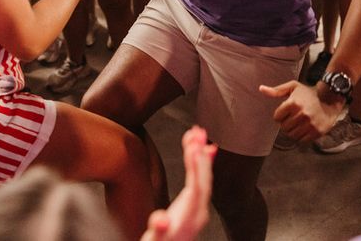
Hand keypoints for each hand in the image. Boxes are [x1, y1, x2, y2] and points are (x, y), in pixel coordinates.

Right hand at [141, 126, 215, 240]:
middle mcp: (199, 212)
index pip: (196, 187)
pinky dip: (202, 164)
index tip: (193, 146)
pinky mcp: (194, 206)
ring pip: (204, 177)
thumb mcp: (155, 240)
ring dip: (201, 155)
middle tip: (197, 130)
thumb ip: (159, 230)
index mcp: (191, 217)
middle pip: (203, 178)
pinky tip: (205, 151)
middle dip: (200, 153)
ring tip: (197, 134)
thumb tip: (162, 220)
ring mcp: (198, 208)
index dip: (196, 166)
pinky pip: (201, 180)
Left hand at [259, 81, 340, 143]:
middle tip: (293, 118)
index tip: (286, 112)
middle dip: (287, 123)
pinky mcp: (316, 132)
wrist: (330, 100)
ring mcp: (309, 124)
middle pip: (284, 127)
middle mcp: (301, 114)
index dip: (280, 115)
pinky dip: (301, 137)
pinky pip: (302, 141)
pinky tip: (305, 129)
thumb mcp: (293, 87)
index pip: (276, 117)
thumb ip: (276, 90)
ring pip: (292, 135)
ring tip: (299, 123)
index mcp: (293, 103)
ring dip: (293, 131)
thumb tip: (261, 89)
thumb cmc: (309, 93)